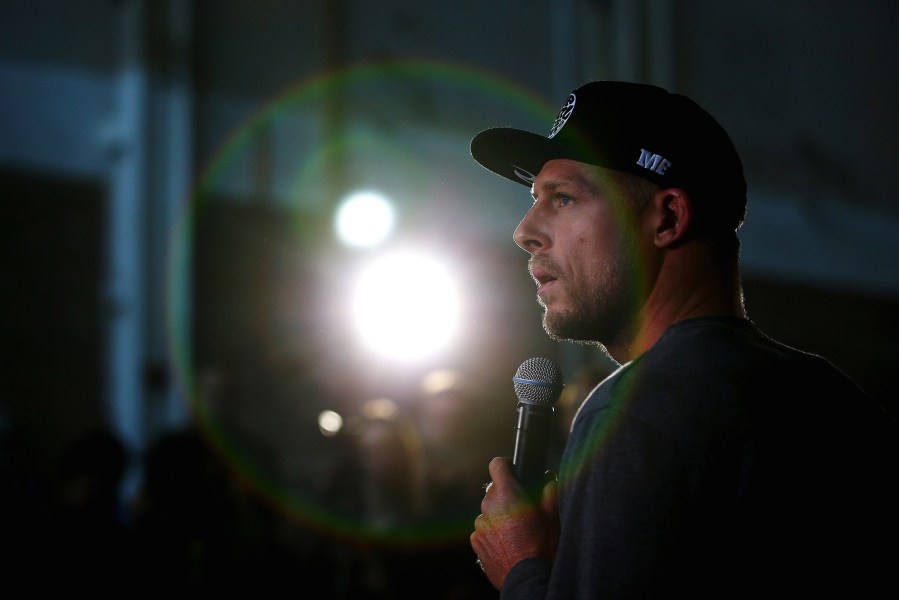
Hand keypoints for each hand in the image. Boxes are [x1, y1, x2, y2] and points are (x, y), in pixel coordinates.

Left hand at [470, 456, 559, 589]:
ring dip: (499, 516)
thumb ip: (549, 491)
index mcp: (506, 494)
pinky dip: (493, 533)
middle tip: (523, 510)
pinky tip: (507, 544)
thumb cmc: (541, 546)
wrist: (527, 578)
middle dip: (507, 496)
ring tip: (516, 532)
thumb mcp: (553, 516)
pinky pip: (483, 530)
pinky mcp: (476, 542)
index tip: (513, 471)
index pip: (497, 465)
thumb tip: (549, 478)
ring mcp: (480, 525)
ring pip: (489, 512)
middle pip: (495, 491)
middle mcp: (488, 506)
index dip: (506, 465)